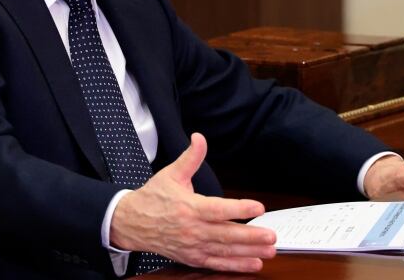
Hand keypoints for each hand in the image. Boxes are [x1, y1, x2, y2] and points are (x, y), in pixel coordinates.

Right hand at [110, 133, 276, 272]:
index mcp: (189, 207)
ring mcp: (193, 246)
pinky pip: (216, 264)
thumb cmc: (153, 197)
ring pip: (225, 251)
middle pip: (226, 234)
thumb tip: (199, 138)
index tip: (258, 206)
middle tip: (271, 235)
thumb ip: (190, 157)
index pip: (218, 209)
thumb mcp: (171, 174)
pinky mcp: (192, 257)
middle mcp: (192, 229)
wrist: (132, 223)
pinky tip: (253, 263)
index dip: (239, 208)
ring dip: (248, 252)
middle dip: (251, 236)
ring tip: (270, 250)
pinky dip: (235, 265)